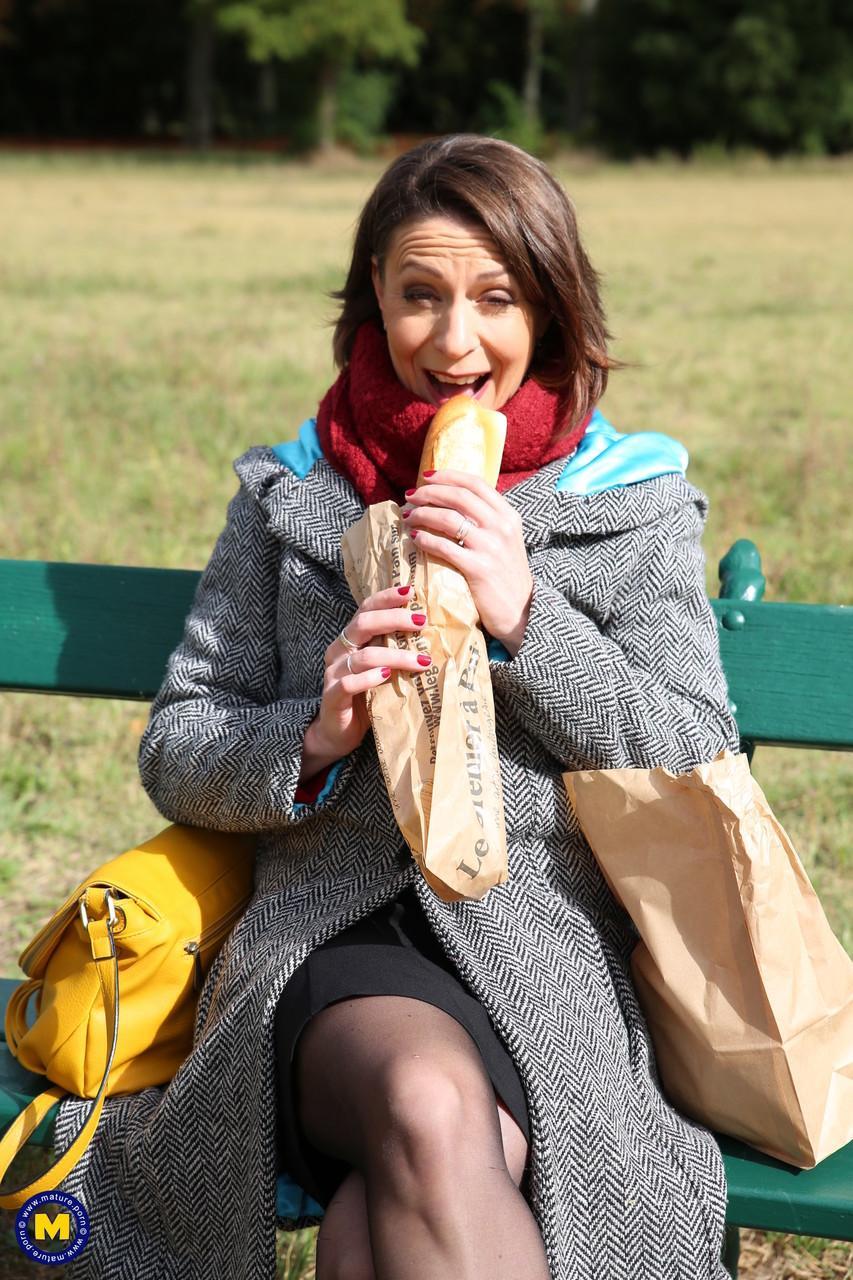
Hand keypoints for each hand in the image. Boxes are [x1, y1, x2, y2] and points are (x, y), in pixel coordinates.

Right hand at [301, 585, 431, 777]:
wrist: (337, 732)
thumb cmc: (365, 697)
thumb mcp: (383, 669)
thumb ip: (396, 651)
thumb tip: (434, 635)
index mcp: (351, 639)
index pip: (366, 609)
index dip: (386, 597)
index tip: (411, 591)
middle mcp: (340, 651)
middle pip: (363, 624)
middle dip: (394, 619)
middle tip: (421, 622)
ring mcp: (334, 673)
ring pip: (364, 656)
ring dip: (396, 656)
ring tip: (421, 661)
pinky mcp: (332, 696)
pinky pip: (349, 683)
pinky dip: (369, 678)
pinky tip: (387, 677)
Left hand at [401, 470, 532, 654]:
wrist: (521, 612)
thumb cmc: (506, 576)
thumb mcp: (505, 541)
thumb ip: (487, 521)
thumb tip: (451, 502)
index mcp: (509, 516)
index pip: (475, 483)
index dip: (448, 476)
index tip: (426, 476)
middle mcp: (502, 527)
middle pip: (459, 496)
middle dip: (429, 492)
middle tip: (410, 496)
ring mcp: (491, 547)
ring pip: (448, 518)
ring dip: (422, 514)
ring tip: (408, 517)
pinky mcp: (478, 569)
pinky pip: (444, 547)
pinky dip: (425, 539)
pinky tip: (415, 538)